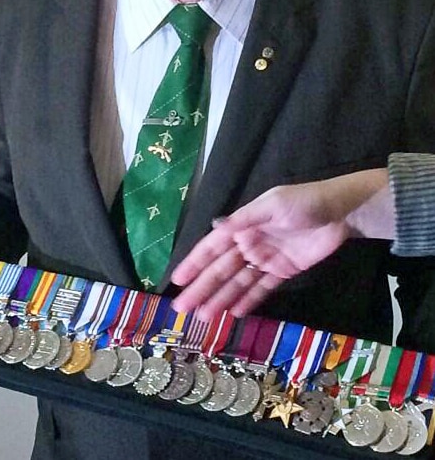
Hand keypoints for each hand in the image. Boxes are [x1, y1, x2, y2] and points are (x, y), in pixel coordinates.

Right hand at [171, 169, 389, 317]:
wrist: (340, 212)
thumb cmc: (304, 202)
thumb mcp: (272, 205)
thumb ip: (244, 220)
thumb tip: (215, 230)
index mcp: (243, 225)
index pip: (213, 247)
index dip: (195, 263)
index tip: (178, 280)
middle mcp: (250, 243)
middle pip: (222, 269)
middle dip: (202, 288)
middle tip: (183, 308)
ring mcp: (266, 259)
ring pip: (238, 282)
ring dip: (221, 298)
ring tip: (204, 317)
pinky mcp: (284, 271)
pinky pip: (261, 288)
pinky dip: (248, 300)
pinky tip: (233, 313)